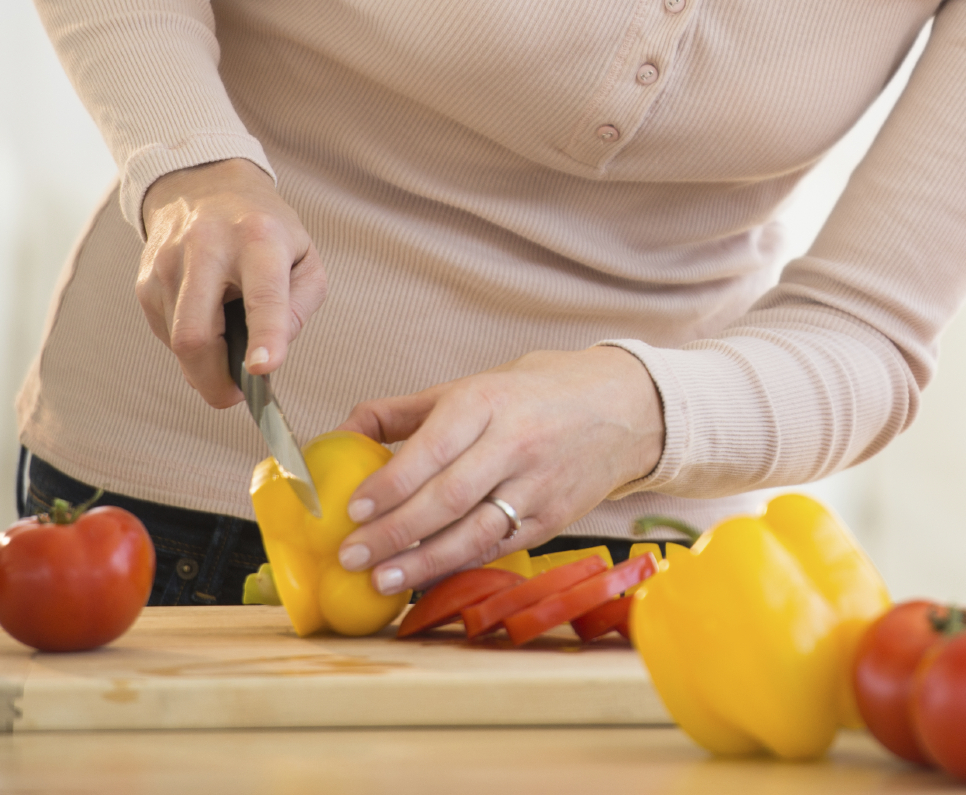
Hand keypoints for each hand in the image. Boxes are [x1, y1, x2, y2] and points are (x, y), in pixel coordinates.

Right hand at [135, 158, 326, 407]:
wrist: (204, 185)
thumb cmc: (264, 228)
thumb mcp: (304, 256)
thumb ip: (300, 306)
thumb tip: (268, 358)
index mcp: (258, 238)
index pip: (262, 294)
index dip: (265, 335)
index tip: (261, 369)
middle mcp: (207, 247)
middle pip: (196, 335)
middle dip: (214, 379)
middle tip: (235, 393)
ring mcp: (168, 265)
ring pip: (177, 342)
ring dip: (203, 363)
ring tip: (227, 338)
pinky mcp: (145, 281)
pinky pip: (165, 334)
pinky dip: (188, 343)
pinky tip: (206, 317)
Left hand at [334, 346, 665, 594]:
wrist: (625, 407)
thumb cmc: (536, 393)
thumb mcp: (473, 386)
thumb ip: (405, 412)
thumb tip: (340, 434)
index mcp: (489, 401)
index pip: (432, 448)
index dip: (391, 483)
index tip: (353, 508)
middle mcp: (515, 443)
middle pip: (447, 497)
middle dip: (394, 532)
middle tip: (352, 554)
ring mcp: (538, 485)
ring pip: (473, 533)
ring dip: (422, 563)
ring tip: (380, 579)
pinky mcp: (554, 519)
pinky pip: (498, 548)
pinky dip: (458, 565)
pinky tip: (425, 577)